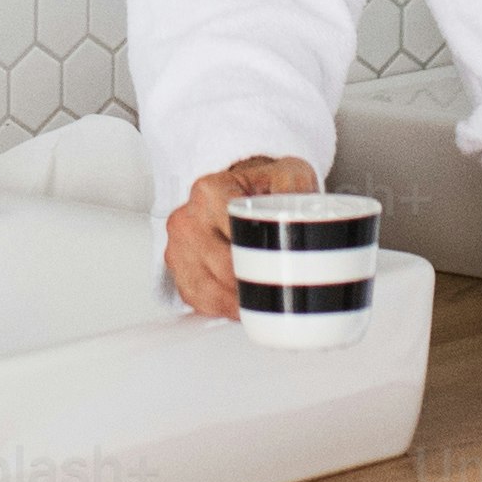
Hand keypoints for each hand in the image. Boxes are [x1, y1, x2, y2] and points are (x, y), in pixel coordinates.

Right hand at [163, 154, 317, 318]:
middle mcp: (187, 218)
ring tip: (263, 304)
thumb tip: (304, 220)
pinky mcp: (177, 267)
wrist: (239, 188)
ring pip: (207, 288)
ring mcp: (178, 245)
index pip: (234, 236)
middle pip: (221, 267)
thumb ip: (297, 189)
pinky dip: (220, 307)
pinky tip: (240, 306)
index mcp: (209, 191)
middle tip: (279, 292)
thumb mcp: (287, 173)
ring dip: (236, 303)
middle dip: (252, 285)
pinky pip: (197, 298)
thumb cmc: (261, 185)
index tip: (280, 269)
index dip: (259, 258)